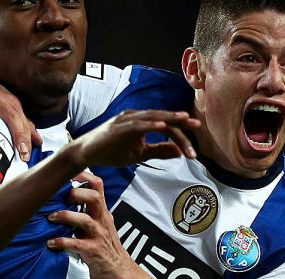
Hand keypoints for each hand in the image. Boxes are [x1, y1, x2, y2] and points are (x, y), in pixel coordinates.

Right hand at [0, 60, 41, 160]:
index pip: (23, 125)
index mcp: (13, 106)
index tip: (26, 156)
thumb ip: (24, 125)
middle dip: (17, 133)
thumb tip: (39, 141)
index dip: (26, 141)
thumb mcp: (10, 107)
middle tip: (20, 150)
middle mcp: (1, 101)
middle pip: (12, 117)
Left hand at [47, 171, 134, 278]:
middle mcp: (102, 220)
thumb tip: (63, 196)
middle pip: (95, 198)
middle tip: (62, 196)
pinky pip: (76, 244)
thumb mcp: (100, 223)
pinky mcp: (93, 250)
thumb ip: (87, 210)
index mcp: (102, 211)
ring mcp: (98, 235)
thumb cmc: (105, 245)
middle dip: (77, 194)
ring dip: (65, 216)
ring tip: (51, 218)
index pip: (98, 186)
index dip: (84, 175)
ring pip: (84, 220)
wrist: (119, 270)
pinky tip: (51, 242)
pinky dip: (61, 242)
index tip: (69, 172)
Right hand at [71, 109, 200, 167]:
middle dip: (181, 122)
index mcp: (142, 122)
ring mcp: (126, 120)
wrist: (86, 154)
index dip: (181, 135)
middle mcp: (136, 117)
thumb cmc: (111, 152)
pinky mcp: (117, 127)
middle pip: (162, 119)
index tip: (194, 150)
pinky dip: (149, 124)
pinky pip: (136, 124)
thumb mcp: (139, 154)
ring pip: (152, 117)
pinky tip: (161, 126)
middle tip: (198, 125)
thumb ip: (159, 151)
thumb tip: (179, 151)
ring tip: (185, 120)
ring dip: (169, 119)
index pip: (166, 127)